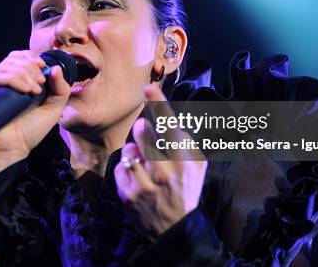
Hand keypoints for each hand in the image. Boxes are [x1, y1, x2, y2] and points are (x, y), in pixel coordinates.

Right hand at [0, 50, 70, 177]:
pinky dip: (13, 79)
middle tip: (40, 83)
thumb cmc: (30, 131)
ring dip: (25, 74)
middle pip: (14, 58)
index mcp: (15, 81)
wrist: (13, 149)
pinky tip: (25, 90)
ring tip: (34, 90)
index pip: (19, 57)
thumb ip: (60, 88)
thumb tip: (55, 68)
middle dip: (31, 67)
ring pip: (6, 66)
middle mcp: (0, 81)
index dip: (32, 57)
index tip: (44, 68)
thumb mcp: (53, 107)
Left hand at [114, 83, 207, 237]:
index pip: (170, 126)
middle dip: (142, 128)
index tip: (148, 88)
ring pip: (129, 149)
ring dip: (134, 151)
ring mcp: (145, 185)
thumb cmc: (187, 189)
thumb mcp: (197, 165)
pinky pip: (120, 168)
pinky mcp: (129, 196)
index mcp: (184, 162)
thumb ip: (186, 141)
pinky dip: (126, 169)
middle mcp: (165, 172)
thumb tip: (168, 119)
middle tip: (145, 133)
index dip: (159, 104)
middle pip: (143, 131)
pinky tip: (137, 178)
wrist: (175, 229)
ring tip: (144, 162)